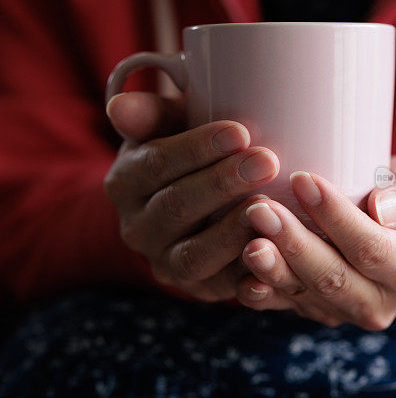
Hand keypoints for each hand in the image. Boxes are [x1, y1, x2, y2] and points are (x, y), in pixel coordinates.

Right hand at [104, 91, 279, 301]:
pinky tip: (272, 268)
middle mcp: (137, 228)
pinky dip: (246, 282)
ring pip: (194, 255)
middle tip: (266, 161)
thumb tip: (119, 107)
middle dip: (222, 184)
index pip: (154, 164)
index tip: (239, 131)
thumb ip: (151, 113)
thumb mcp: (169, 125)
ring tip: (269, 208)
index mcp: (125, 183)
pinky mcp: (199, 290)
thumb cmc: (190, 149)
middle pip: (176, 207)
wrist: (199, 203)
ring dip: (232, 232)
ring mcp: (166, 264)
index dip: (196, 149)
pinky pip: (222, 290)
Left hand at [235, 155, 395, 327]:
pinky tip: (240, 273)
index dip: (336, 217)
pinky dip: (259, 292)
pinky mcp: (313, 311)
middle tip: (260, 209)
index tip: (303, 179)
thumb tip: (380, 206)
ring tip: (246, 240)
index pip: (370, 248)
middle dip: (294, 244)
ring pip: (303, 294)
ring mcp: (343, 312)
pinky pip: (282, 306)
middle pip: (332, 277)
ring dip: (271, 268)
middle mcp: (379, 302)